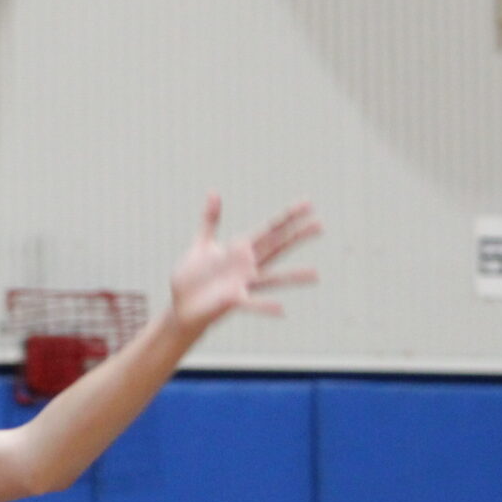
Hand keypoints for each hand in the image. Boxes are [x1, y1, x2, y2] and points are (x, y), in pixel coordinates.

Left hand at [169, 195, 321, 333]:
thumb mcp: (202, 243)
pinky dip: (265, 307)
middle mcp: (248, 266)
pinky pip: (252, 303)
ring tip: (316, 275)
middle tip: (321, 225)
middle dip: (297, 236)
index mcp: (241, 249)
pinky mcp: (232, 301)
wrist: (180, 306)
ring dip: (294, 276)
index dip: (288, 216)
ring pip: (272, 278)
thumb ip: (210, 220)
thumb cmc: (193, 276)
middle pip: (276, 247)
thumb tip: (214, 192)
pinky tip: (282, 309)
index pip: (270, 229)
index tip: (309, 204)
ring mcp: (242, 284)